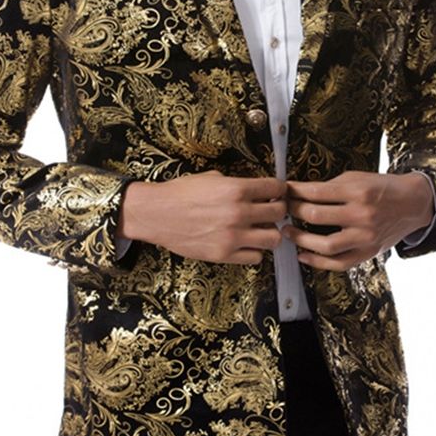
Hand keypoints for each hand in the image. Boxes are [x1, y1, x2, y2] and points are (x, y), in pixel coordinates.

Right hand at [116, 171, 286, 265]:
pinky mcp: (224, 254)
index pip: (276, 188)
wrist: (156, 213)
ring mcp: (233, 236)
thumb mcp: (212, 178)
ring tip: (259, 229)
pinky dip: (254, 250)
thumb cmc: (180, 193)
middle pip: (279, 212)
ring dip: (269, 232)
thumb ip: (237, 185)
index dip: (279, 189)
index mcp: (236, 189)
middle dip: (277, 209)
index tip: (276, 192)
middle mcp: (238, 213)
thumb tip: (256, 190)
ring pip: (273, 238)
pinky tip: (245, 243)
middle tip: (270, 210)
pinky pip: (255, 257)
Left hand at [282, 170, 433, 271]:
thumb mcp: (358, 178)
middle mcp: (362, 216)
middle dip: (293, 212)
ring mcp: (365, 237)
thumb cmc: (383, 188)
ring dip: (300, 240)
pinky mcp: (368, 253)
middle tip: (282, 209)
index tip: (283, 191)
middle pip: (315, 217)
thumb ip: (331, 187)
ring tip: (287, 232)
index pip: (316, 193)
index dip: (294, 192)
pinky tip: (303, 255)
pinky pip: (339, 263)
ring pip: (325, 245)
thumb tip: (301, 192)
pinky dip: (317, 262)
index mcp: (358, 192)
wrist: (413, 204)